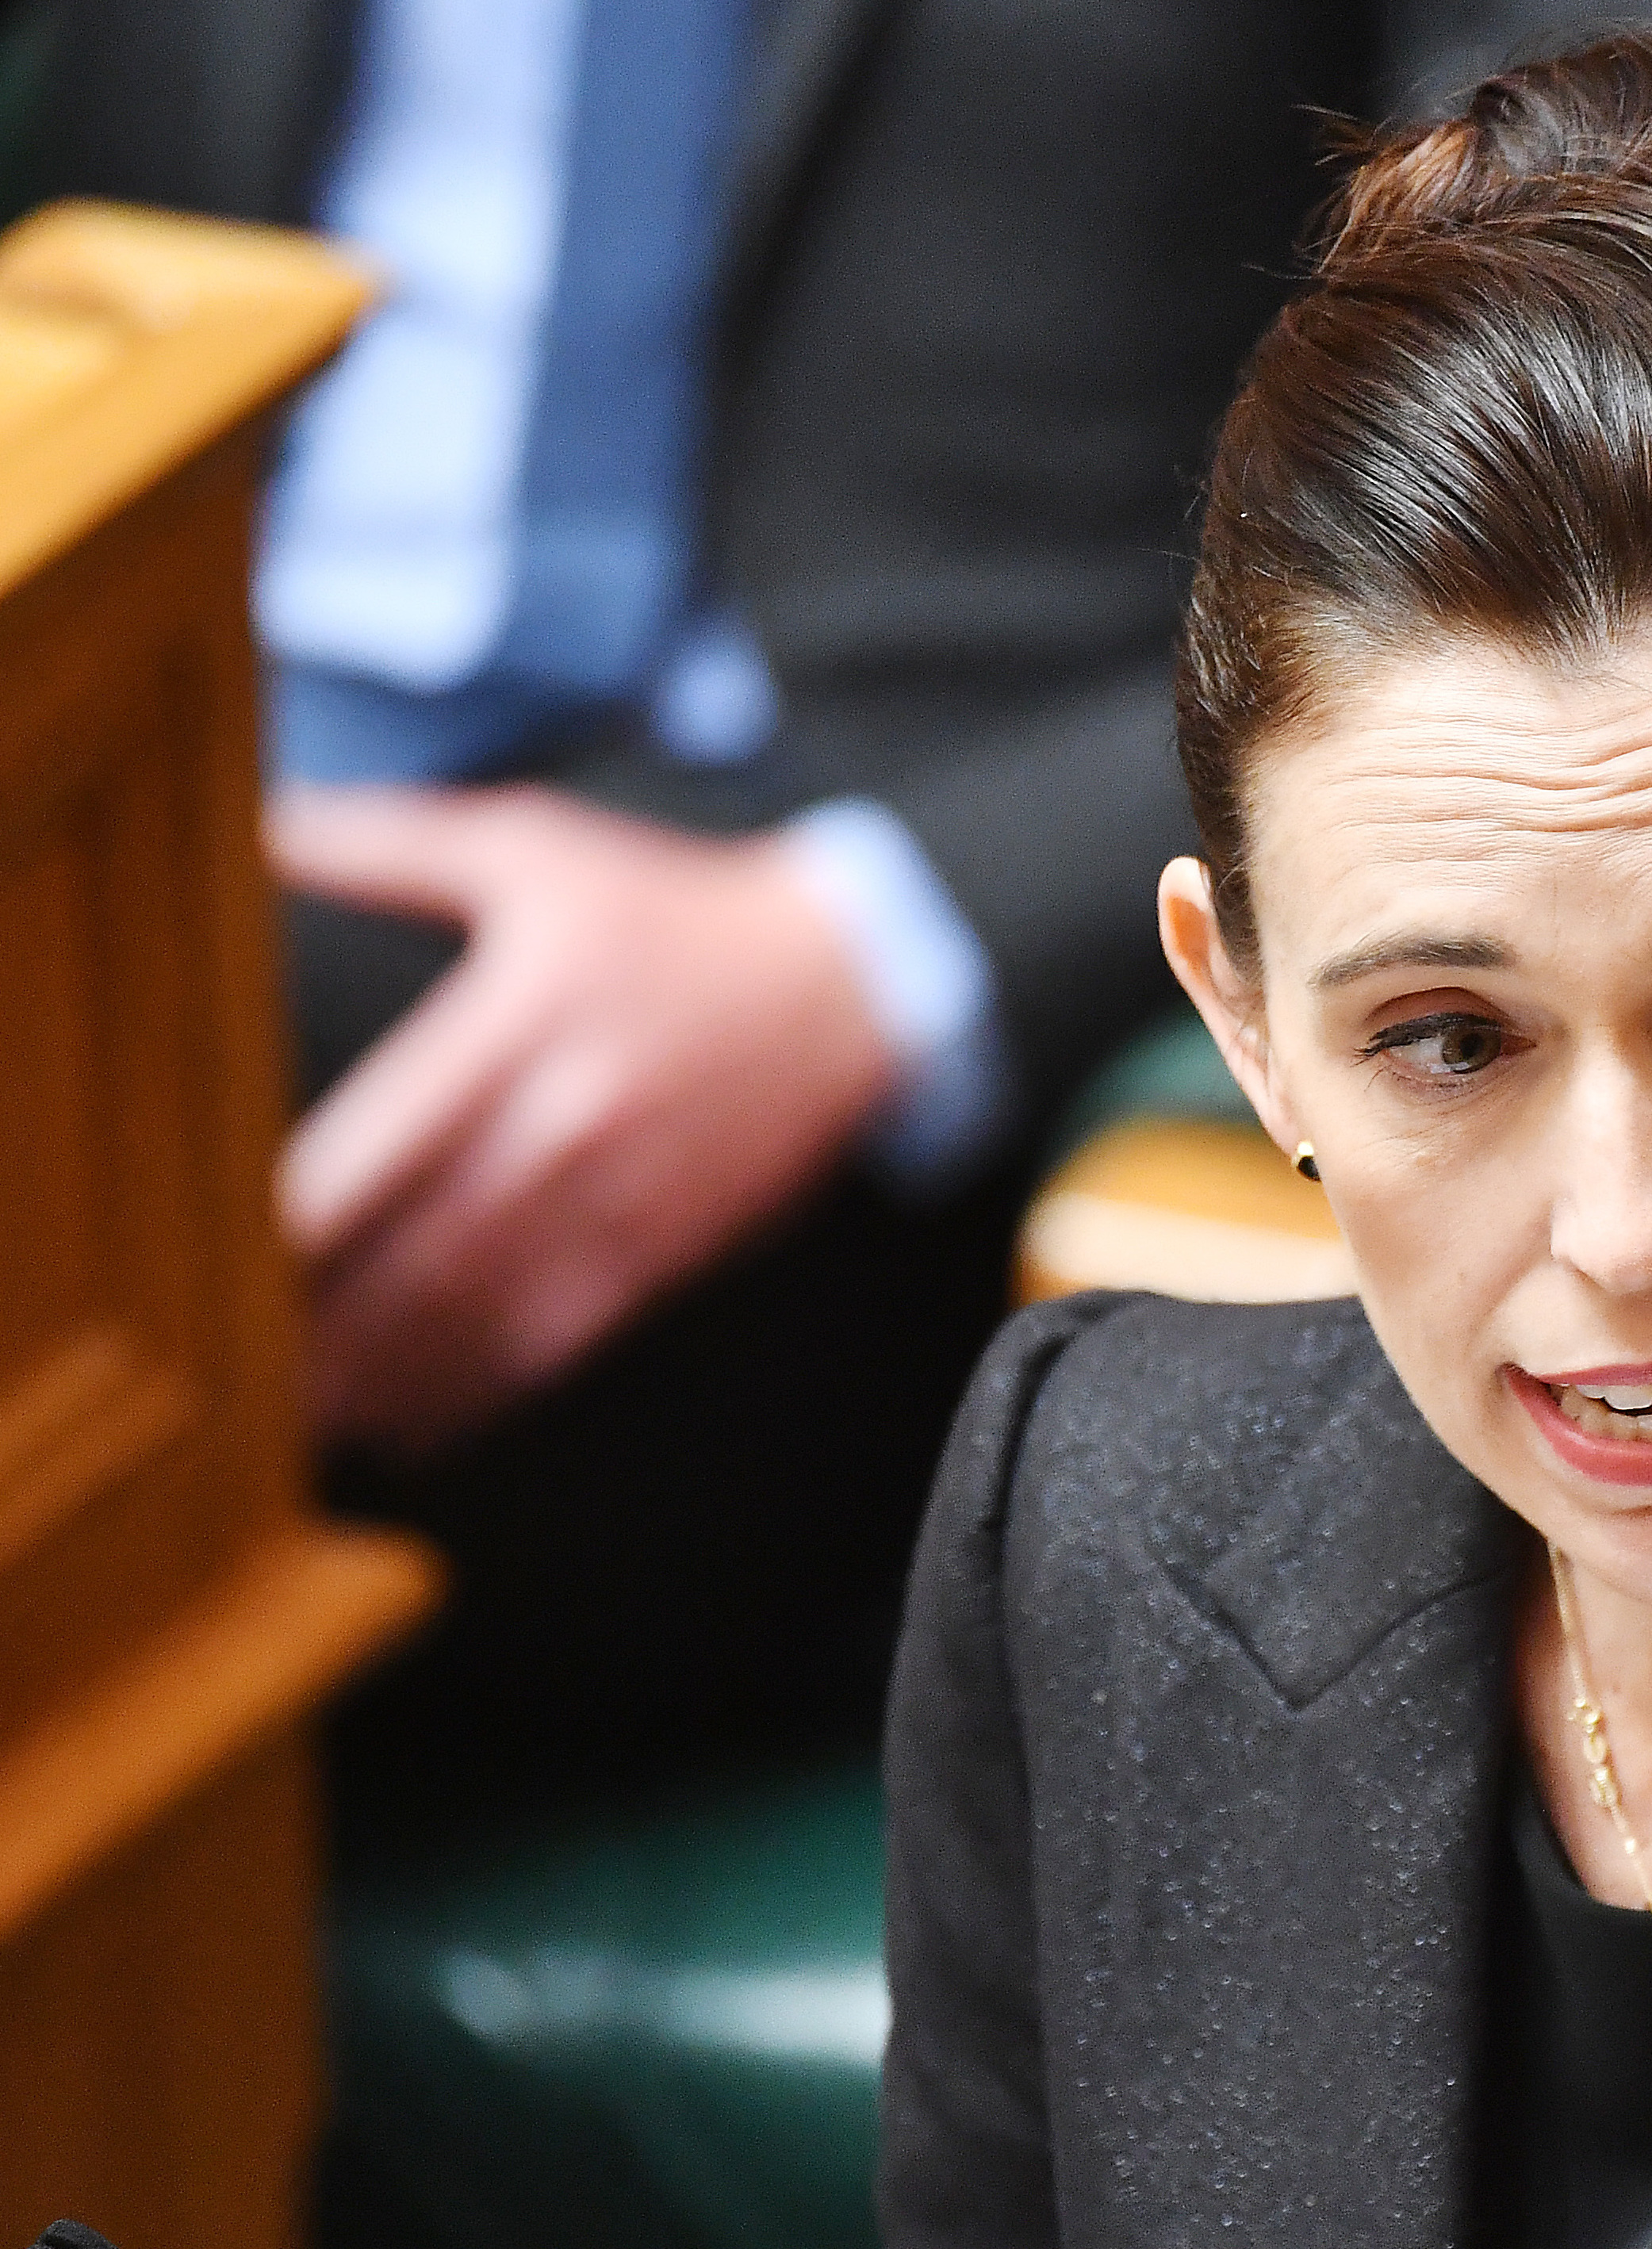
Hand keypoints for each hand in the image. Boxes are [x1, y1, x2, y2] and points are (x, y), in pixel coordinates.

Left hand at [274, 785, 898, 1448]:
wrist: (853, 981)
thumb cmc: (677, 911)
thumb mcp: (536, 850)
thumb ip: (386, 846)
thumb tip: (253, 824)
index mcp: (522, 1020)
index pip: (379, 1146)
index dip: (287, 1221)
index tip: (201, 1263)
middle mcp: (570, 1120)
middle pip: (414, 1253)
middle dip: (313, 1326)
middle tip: (220, 1377)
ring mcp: (622, 1198)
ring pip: (478, 1315)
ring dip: (380, 1376)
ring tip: (290, 1421)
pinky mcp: (664, 1248)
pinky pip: (556, 1340)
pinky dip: (478, 1392)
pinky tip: (410, 1424)